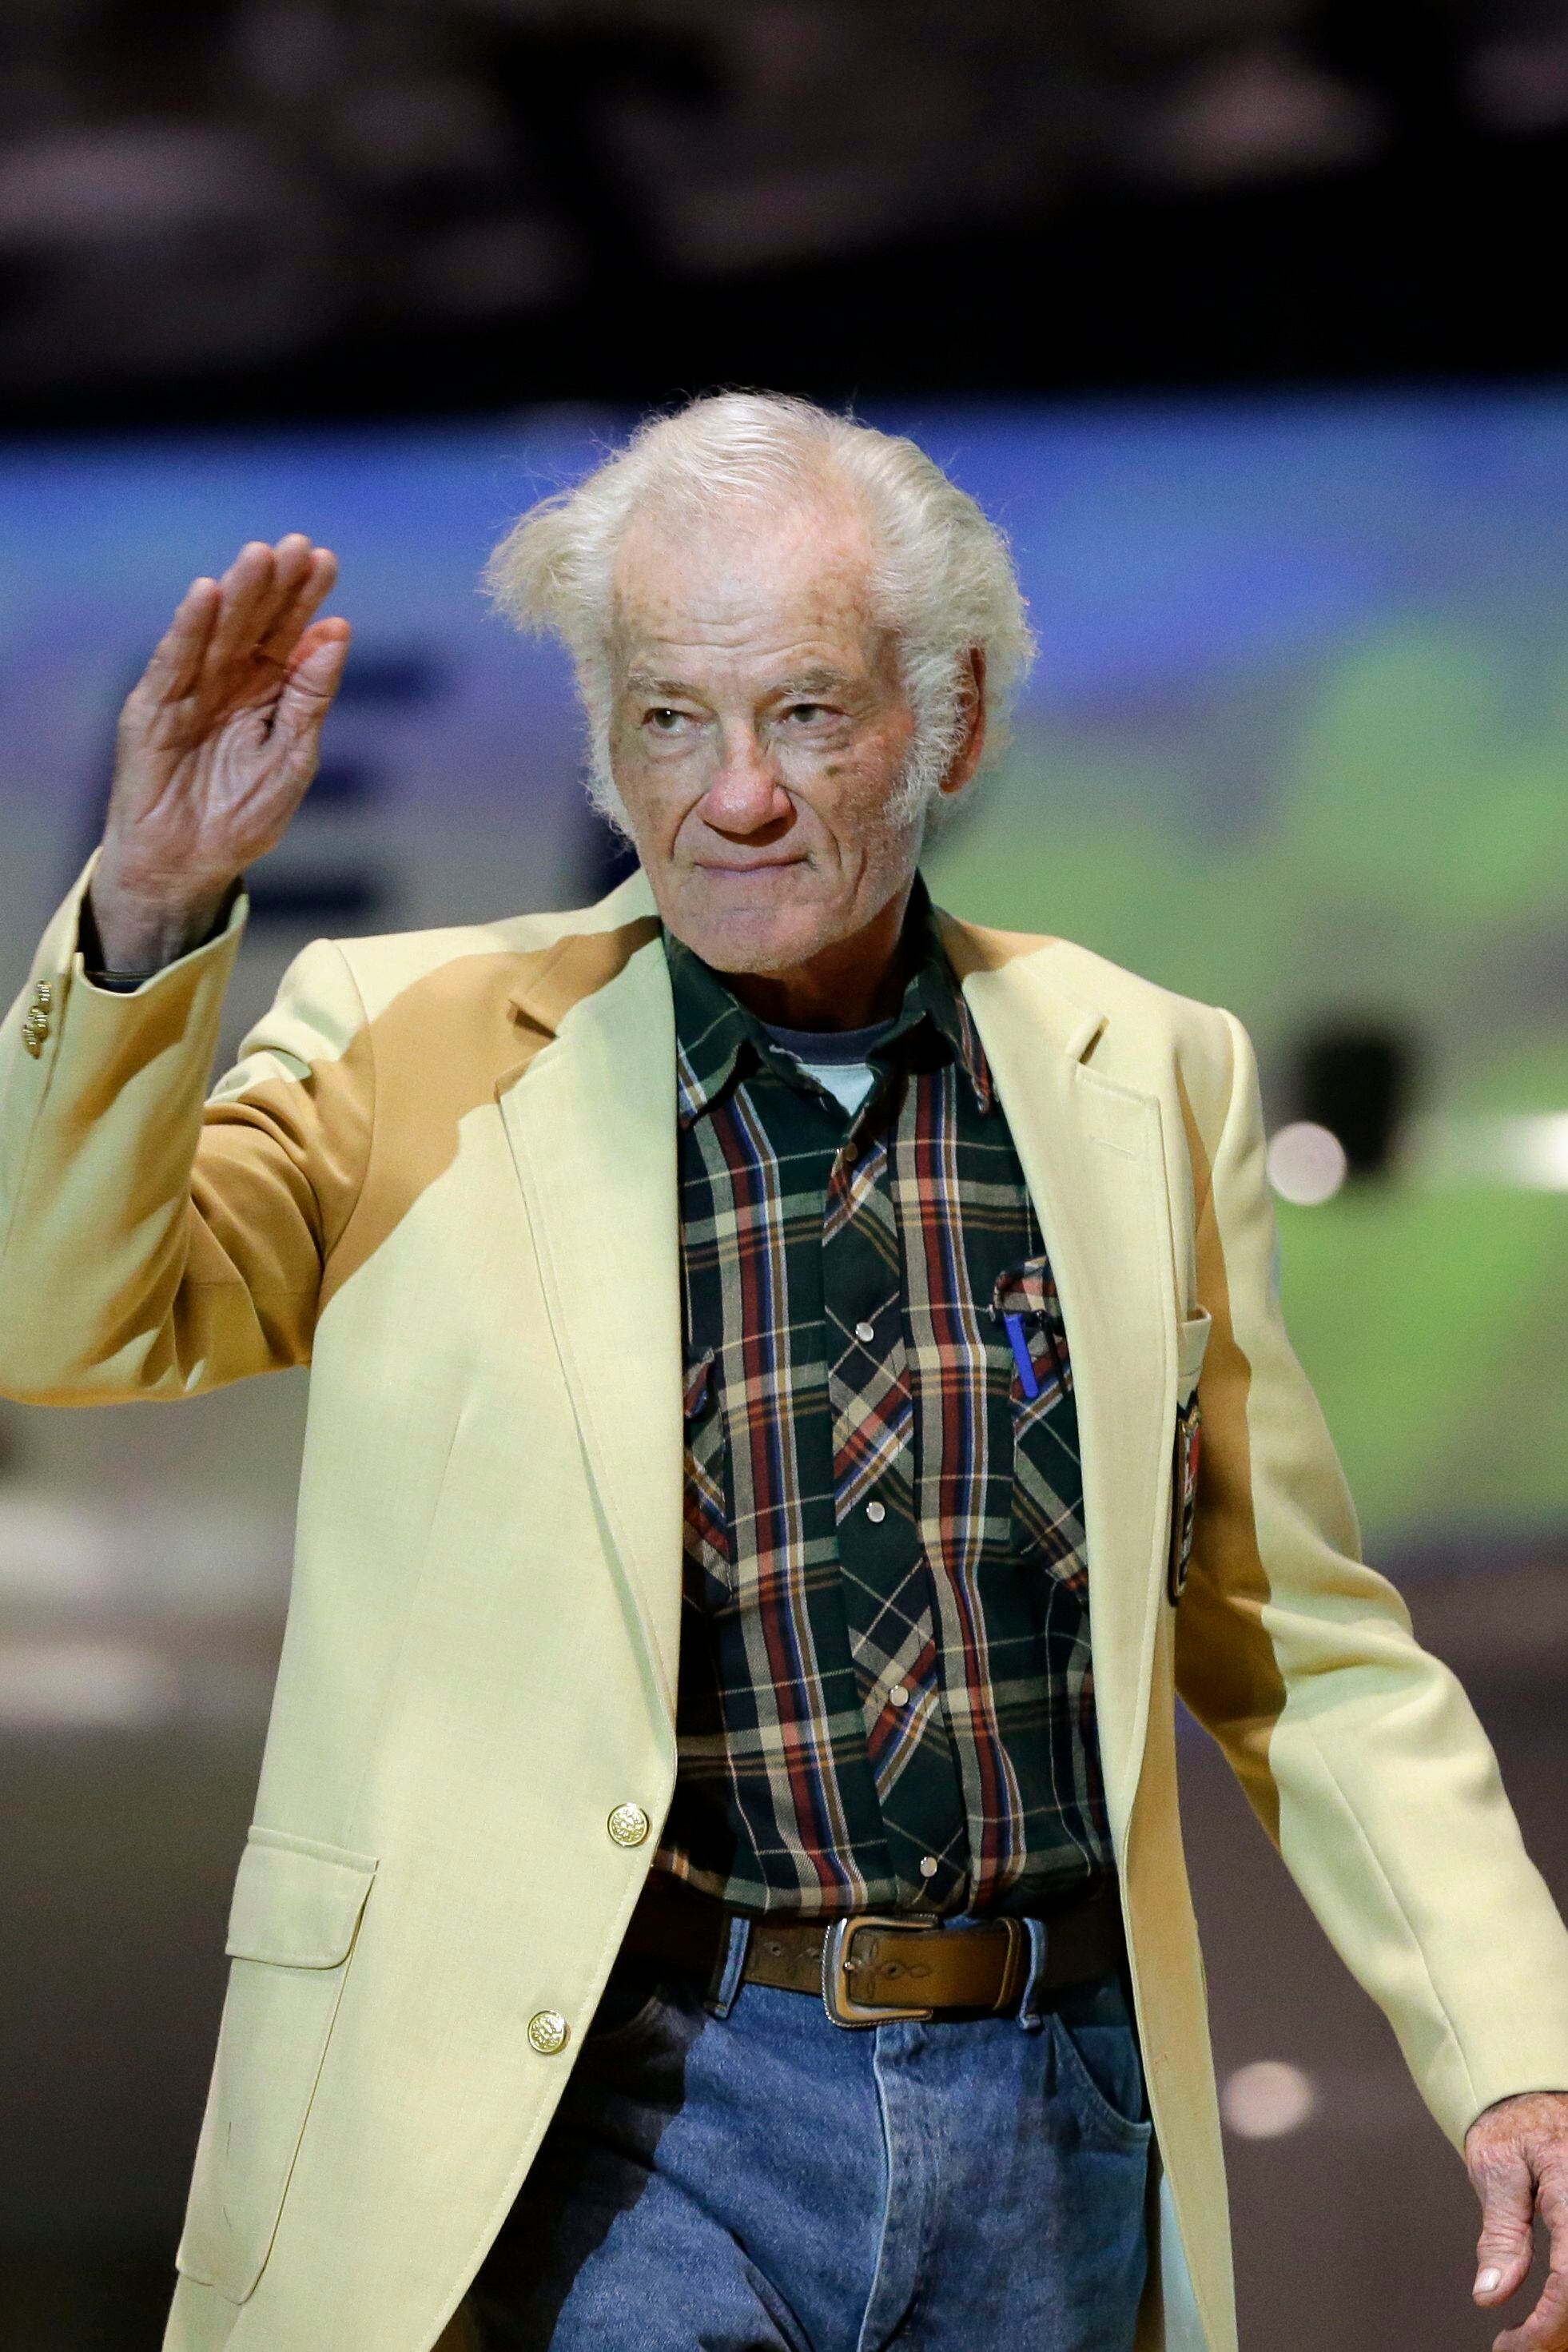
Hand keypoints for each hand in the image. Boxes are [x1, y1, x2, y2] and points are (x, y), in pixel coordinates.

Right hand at [92, 533, 350, 970]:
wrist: (189, 865)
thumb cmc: (243, 817)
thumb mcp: (292, 757)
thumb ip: (310, 697)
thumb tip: (337, 634)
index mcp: (268, 691)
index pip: (289, 634)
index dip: (305, 598)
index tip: (325, 560)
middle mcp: (229, 681)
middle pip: (255, 623)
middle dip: (276, 585)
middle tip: (298, 546)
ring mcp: (190, 690)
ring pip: (217, 632)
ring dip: (238, 593)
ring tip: (260, 555)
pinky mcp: (154, 708)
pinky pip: (174, 662)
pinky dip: (188, 629)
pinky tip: (207, 595)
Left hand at [1468, 2089, 1567, 2348]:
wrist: (1537, 2096)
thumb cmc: (1514, 2126)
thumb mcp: (1496, 2169)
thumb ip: (1501, 2235)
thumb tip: (1490, 2295)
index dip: (1546, 2326)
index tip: (1511, 2347)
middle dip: (1558, 2335)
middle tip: (1517, 2347)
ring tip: (1531, 2338)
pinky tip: (1551, 2319)